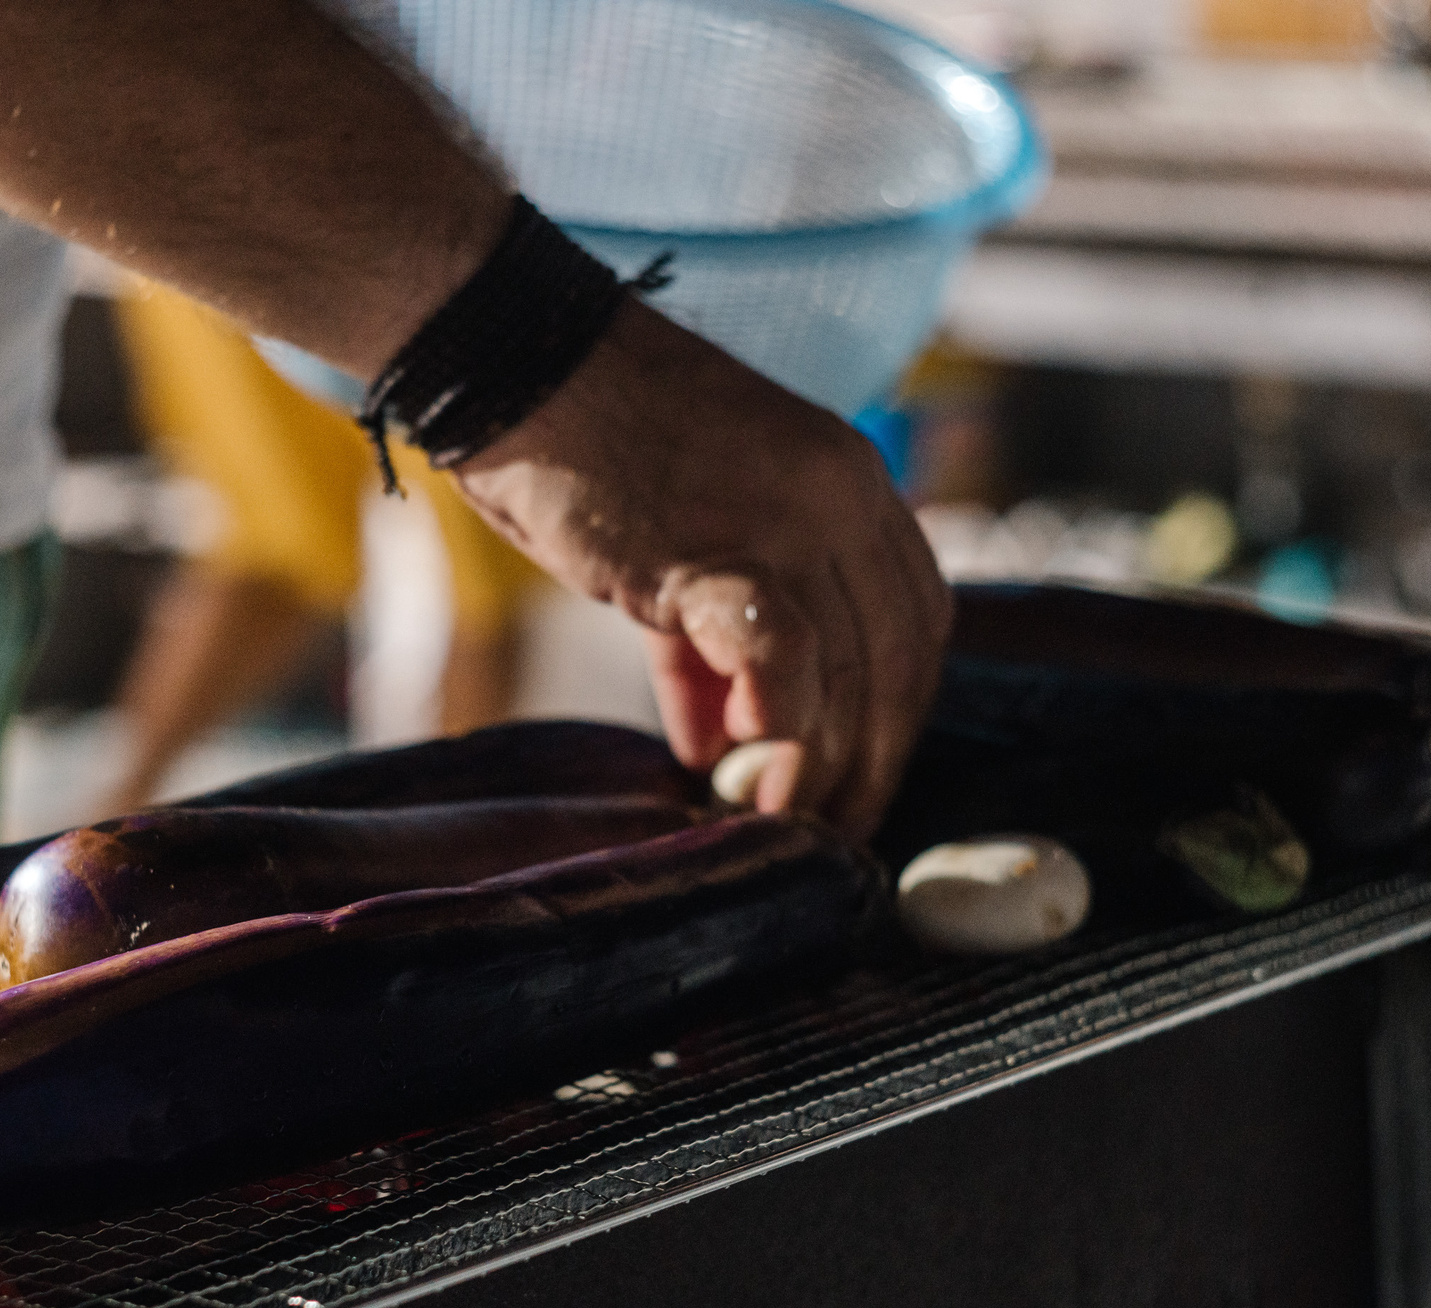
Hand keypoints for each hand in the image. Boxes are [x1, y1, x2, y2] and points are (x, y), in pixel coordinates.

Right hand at [452, 304, 950, 837]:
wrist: (515, 354)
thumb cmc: (579, 440)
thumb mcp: (676, 537)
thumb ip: (706, 644)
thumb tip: (715, 745)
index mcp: (850, 475)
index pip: (914, 614)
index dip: (895, 709)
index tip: (861, 772)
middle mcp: (843, 493)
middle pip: (900, 658)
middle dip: (876, 759)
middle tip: (838, 830)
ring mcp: (789, 520)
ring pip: (853, 674)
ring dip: (827, 768)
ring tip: (786, 824)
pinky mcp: (720, 552)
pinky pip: (786, 666)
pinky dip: (781, 737)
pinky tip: (748, 785)